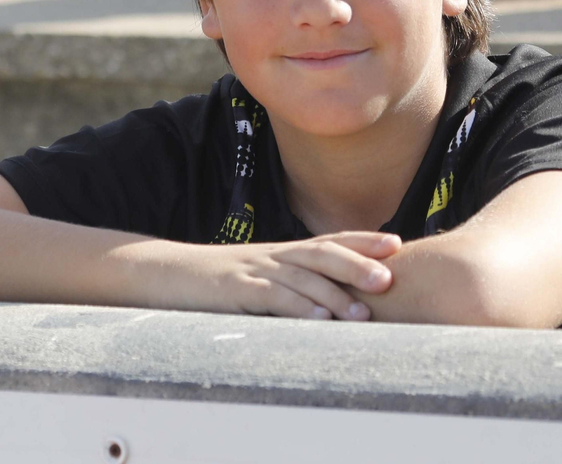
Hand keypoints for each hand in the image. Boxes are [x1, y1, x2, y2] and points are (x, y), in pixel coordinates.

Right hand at [149, 232, 399, 320]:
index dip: (362, 241)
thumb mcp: (257, 278)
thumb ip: (291, 285)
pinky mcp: (234, 290)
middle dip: (358, 263)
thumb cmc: (215, 282)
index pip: (328, 240)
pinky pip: (270, 297)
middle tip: (390, 278)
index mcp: (281, 252)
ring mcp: (253, 270)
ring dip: (334, 294)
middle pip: (321, 253)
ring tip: (363, 314)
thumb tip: (331, 307)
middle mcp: (272, 256)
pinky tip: (318, 320)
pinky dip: (297, 307)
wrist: (165, 272)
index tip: (396, 245)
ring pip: (300, 277)